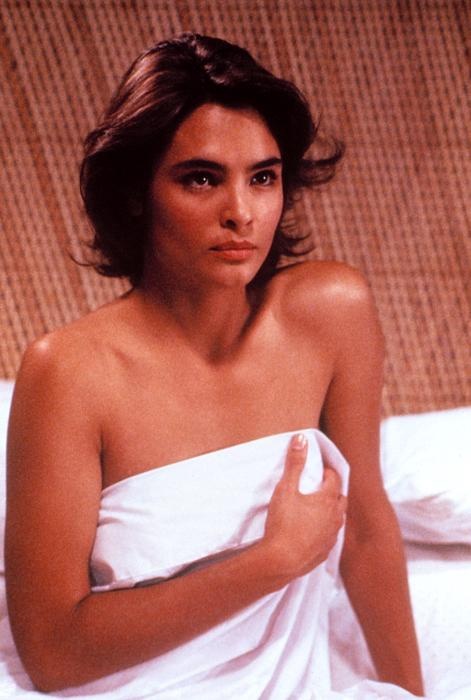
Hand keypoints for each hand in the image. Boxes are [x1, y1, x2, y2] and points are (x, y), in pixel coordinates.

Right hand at [262, 433, 346, 580]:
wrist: (281, 560)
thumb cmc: (283, 522)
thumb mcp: (285, 488)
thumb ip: (294, 463)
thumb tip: (301, 438)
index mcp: (327, 500)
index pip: (335, 479)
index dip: (329, 472)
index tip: (321, 470)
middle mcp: (335, 517)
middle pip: (340, 499)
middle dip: (333, 491)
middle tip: (321, 487)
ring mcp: (331, 536)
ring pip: (338, 519)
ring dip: (332, 511)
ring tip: (319, 508)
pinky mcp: (324, 552)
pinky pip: (330, 537)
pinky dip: (326, 530)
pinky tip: (315, 531)